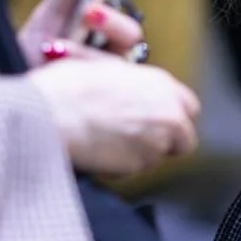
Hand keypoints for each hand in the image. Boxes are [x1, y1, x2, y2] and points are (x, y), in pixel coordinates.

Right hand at [29, 53, 199, 177]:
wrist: (51, 113)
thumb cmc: (69, 87)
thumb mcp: (108, 70)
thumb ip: (133, 86)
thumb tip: (133, 93)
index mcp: (161, 84)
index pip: (189, 107)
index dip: (173, 116)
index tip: (160, 120)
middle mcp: (166, 113)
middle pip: (184, 139)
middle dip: (166, 141)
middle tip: (139, 138)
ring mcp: (155, 143)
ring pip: (158, 157)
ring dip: (139, 153)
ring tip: (109, 141)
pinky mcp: (136, 166)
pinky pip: (134, 171)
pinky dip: (121, 165)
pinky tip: (99, 151)